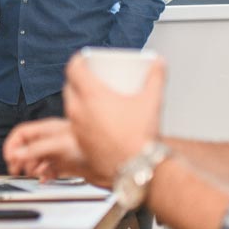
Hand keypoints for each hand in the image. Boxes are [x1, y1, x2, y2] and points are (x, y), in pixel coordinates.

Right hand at [2, 118, 88, 181]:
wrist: (114, 162)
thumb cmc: (91, 147)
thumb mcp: (59, 145)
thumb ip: (36, 149)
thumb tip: (16, 154)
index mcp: (49, 130)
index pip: (22, 134)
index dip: (13, 144)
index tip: (9, 158)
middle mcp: (52, 140)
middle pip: (28, 147)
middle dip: (20, 158)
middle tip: (16, 170)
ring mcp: (59, 153)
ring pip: (37, 160)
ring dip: (32, 168)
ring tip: (34, 174)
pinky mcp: (66, 165)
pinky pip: (49, 170)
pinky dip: (44, 175)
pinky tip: (46, 179)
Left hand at [63, 54, 166, 182]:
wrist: (137, 168)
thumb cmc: (140, 137)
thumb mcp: (151, 100)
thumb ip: (156, 77)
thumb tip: (158, 63)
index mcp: (92, 96)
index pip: (73, 69)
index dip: (77, 61)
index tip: (83, 59)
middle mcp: (79, 111)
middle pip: (69, 87)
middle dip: (77, 79)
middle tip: (90, 78)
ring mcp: (77, 129)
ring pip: (69, 106)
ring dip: (77, 99)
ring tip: (92, 99)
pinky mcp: (79, 144)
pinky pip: (74, 125)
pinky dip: (80, 119)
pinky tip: (93, 121)